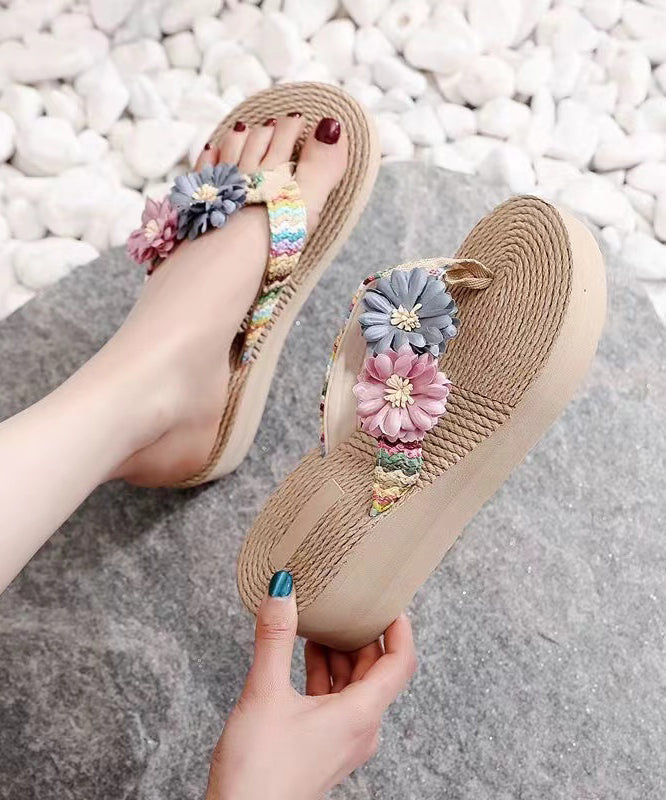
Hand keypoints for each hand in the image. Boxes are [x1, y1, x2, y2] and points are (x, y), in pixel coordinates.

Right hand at [205, 571, 416, 799]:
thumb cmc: (258, 772)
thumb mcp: (264, 693)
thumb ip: (274, 638)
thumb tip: (282, 591)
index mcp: (360, 715)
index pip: (400, 662)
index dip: (400, 627)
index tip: (389, 600)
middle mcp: (360, 729)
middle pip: (377, 671)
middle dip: (363, 634)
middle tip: (349, 602)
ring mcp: (342, 741)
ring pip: (355, 686)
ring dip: (341, 653)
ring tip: (323, 622)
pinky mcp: (323, 747)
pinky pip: (336, 701)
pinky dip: (326, 674)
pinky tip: (305, 655)